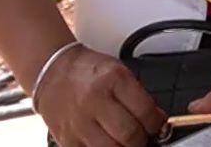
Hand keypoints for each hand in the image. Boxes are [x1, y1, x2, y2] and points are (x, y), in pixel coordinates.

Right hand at [36, 46, 165, 146]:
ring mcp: (78, 123)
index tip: (158, 125)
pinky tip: (107, 141)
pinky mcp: (65, 139)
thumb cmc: (88, 71)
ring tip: (126, 140)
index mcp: (113, 80)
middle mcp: (94, 101)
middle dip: (141, 139)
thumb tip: (157, 119)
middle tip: (142, 136)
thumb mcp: (120, 72)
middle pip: (129, 135)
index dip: (156, 123)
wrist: (52, 72)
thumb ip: (139, 96)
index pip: (145, 112)